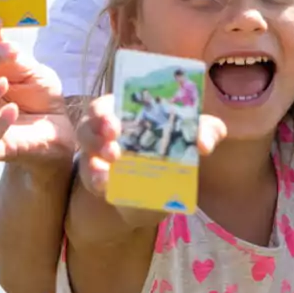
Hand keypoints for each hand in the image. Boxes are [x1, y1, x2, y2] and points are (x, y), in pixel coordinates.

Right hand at [74, 96, 227, 212]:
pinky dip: (96, 180)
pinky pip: (90, 177)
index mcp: (126, 112)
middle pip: (91, 123)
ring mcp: (98, 155)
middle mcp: (106, 130)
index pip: (106, 104)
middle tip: (114, 138)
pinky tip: (105, 185)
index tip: (113, 121)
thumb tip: (203, 144)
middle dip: (99, 129)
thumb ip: (206, 132)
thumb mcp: (192, 137)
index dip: (104, 110)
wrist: (163, 188)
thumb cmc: (174, 147)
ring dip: (96, 153)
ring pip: (87, 148)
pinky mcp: (98, 179)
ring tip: (111, 163)